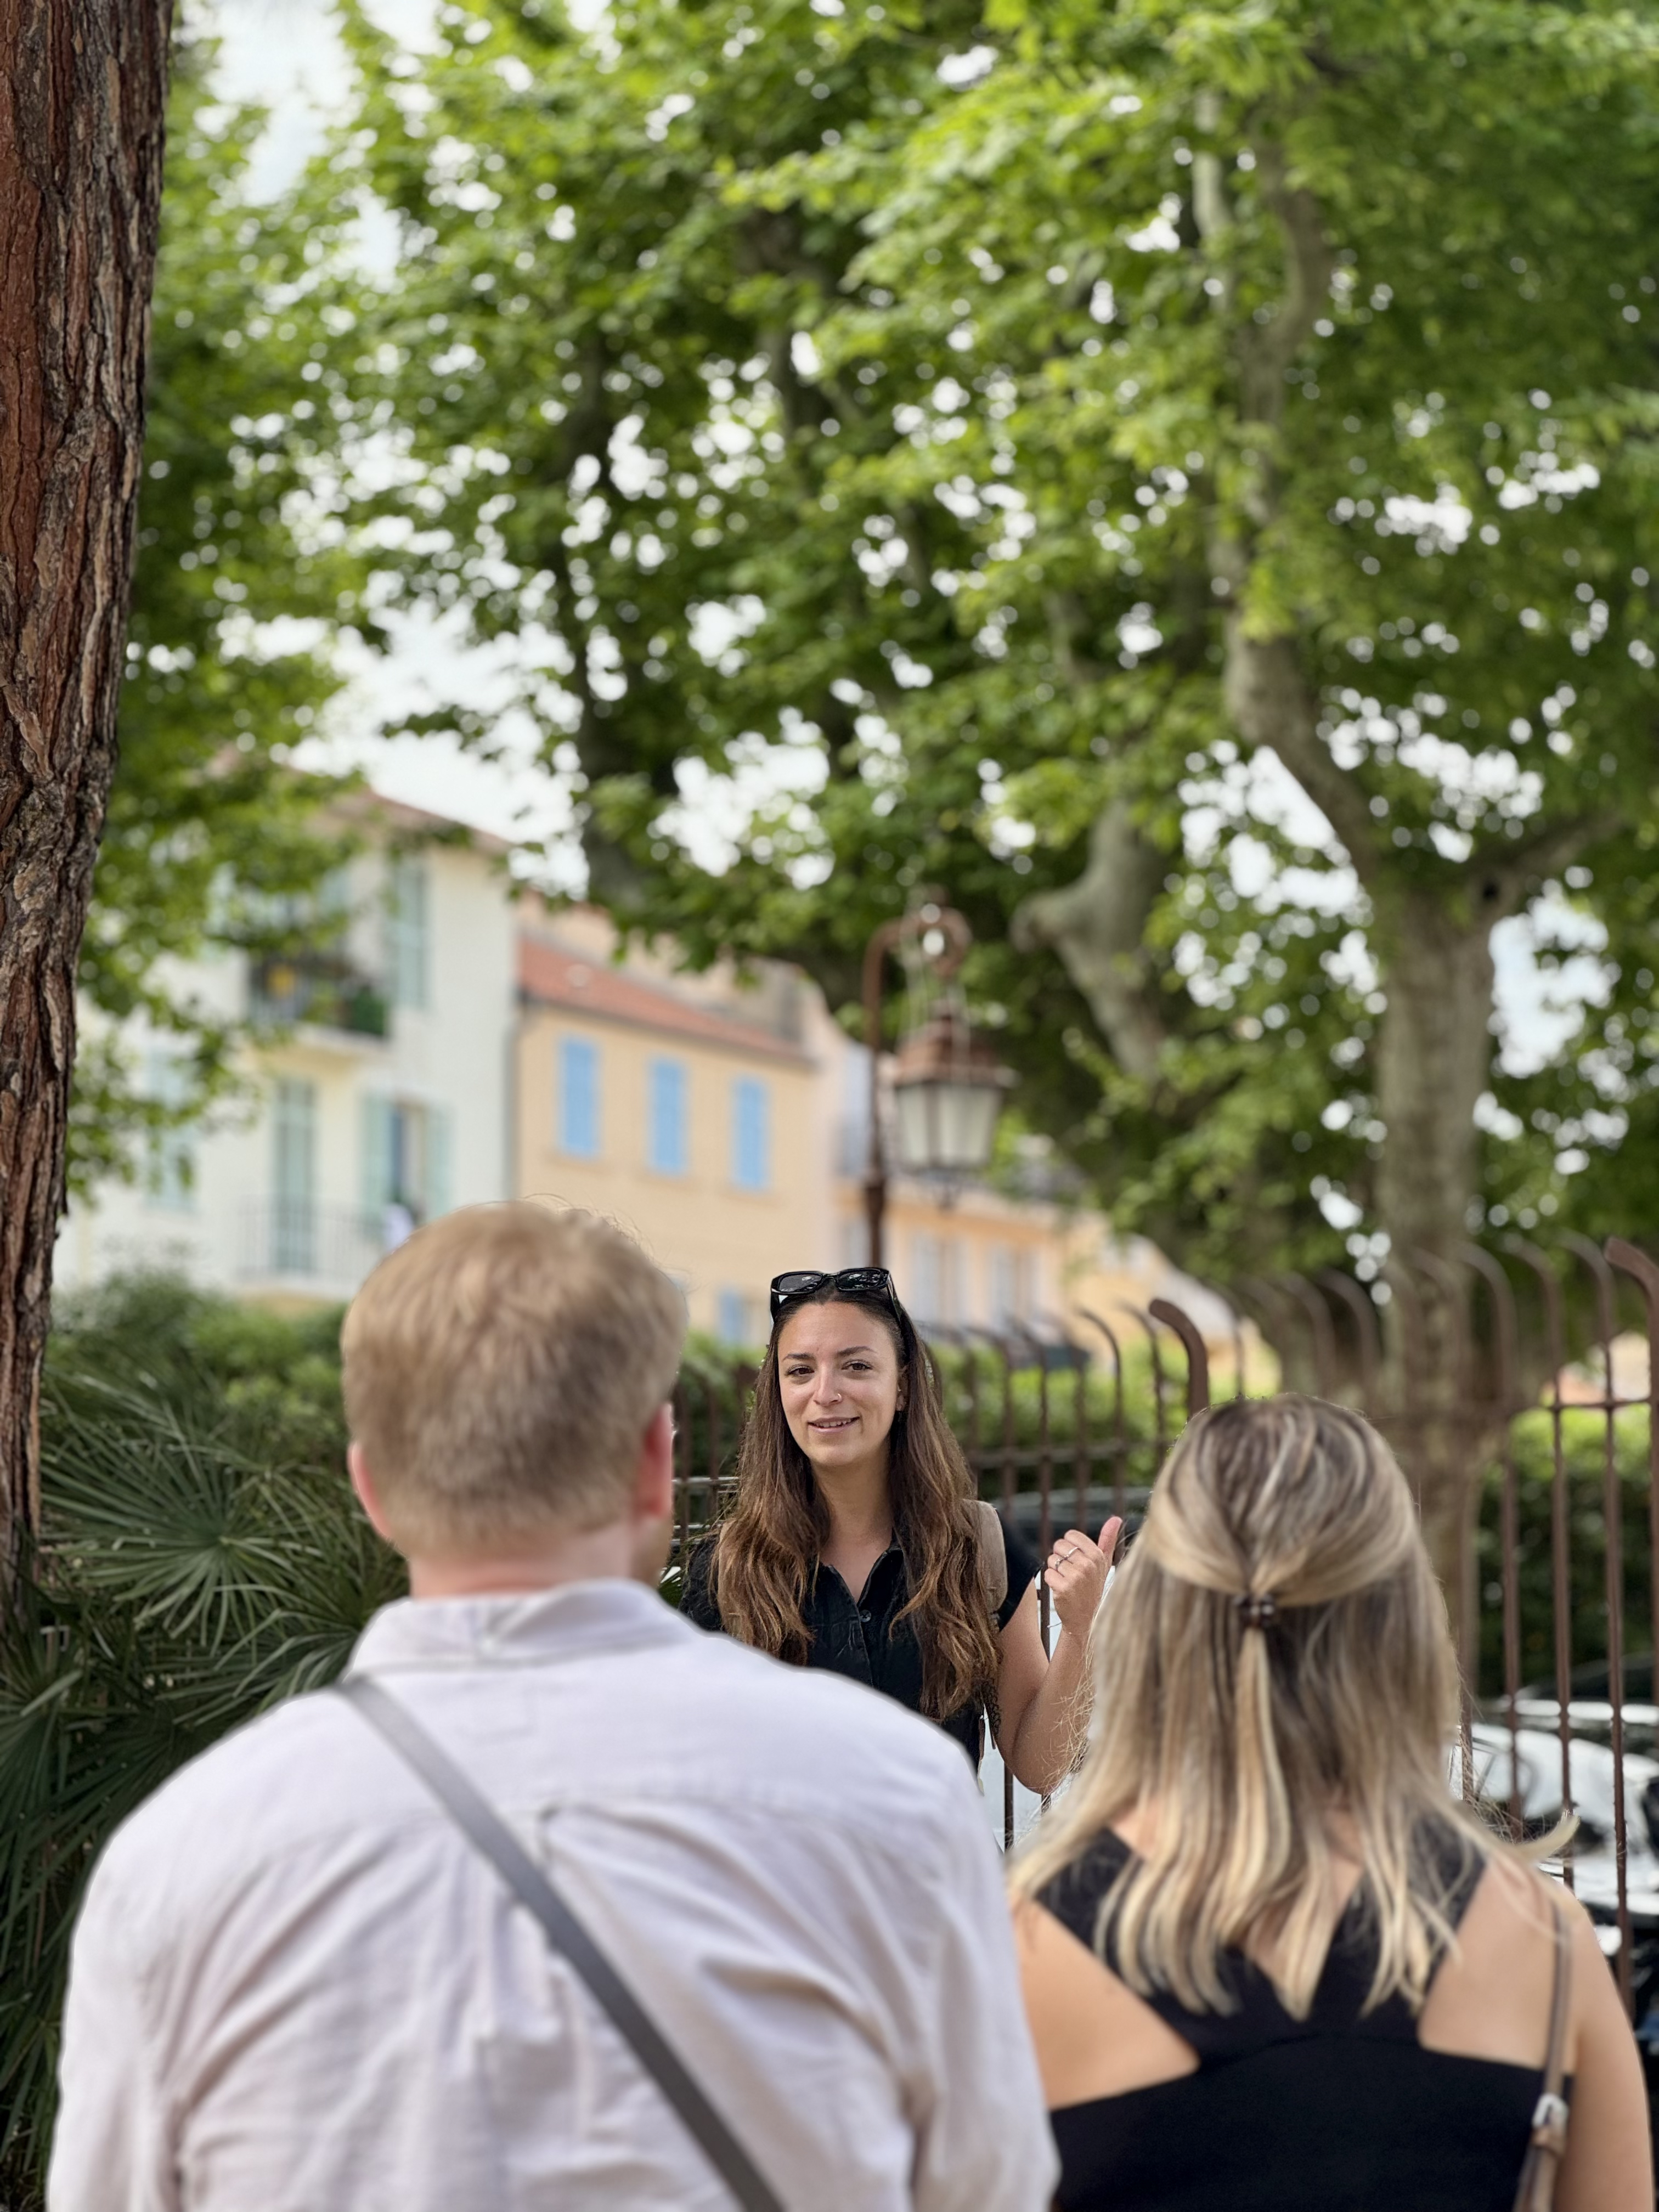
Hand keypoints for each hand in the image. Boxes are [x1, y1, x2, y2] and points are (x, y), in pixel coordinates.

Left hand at [1044, 1516, 1120, 1639]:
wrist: (1087, 1619)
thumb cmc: (1093, 1588)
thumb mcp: (1104, 1564)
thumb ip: (1108, 1539)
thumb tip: (1116, 1518)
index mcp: (1097, 1556)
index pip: (1071, 1536)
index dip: (1070, 1546)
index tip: (1077, 1559)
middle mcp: (1087, 1565)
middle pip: (1059, 1546)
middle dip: (1061, 1558)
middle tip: (1071, 1572)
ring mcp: (1075, 1577)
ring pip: (1051, 1559)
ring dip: (1055, 1570)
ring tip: (1067, 1581)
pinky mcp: (1063, 1588)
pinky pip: (1047, 1573)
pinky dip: (1051, 1580)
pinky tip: (1061, 1589)